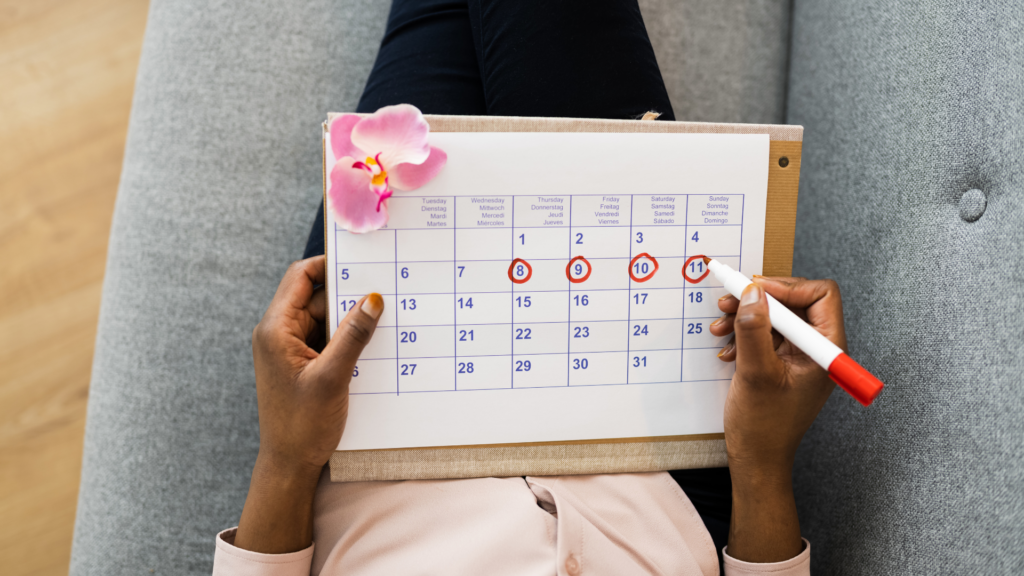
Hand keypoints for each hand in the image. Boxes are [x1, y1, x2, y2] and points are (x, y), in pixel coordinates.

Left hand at [234, 256, 382, 552]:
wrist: (289, 464)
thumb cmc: (303, 424)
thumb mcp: (333, 376)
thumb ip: (353, 334)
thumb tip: (372, 298)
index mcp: (275, 329)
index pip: (300, 277)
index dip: (329, 265)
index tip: (362, 262)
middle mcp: (278, 334)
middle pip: (315, 296)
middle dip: (347, 295)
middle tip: (382, 292)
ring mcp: (289, 349)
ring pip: (323, 318)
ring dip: (349, 319)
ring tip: (381, 320)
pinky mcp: (301, 363)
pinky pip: (325, 338)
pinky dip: (345, 338)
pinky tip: (369, 344)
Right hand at [709, 276, 845, 561]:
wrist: (756, 458)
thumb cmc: (765, 425)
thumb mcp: (756, 373)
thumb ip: (754, 330)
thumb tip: (752, 293)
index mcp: (826, 349)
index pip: (820, 296)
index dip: (787, 287)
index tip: (755, 290)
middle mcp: (816, 348)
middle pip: (794, 302)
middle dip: (759, 300)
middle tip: (729, 301)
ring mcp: (797, 355)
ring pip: (774, 317)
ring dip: (745, 317)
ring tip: (719, 326)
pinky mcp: (779, 362)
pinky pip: (763, 334)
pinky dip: (742, 335)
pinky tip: (724, 348)